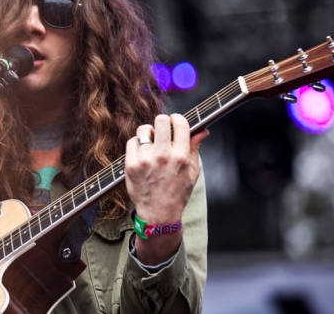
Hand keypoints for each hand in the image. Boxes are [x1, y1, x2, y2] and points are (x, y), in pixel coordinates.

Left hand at [124, 114, 208, 264]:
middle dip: (162, 123)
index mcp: (181, 156)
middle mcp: (163, 156)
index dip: (177, 119)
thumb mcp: (192, 172)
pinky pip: (132, 142)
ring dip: (148, 134)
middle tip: (162, 131)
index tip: (174, 123)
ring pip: (144, 129)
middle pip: (160, 120)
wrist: (158, 214)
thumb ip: (195, 148)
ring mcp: (145, 159)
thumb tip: (202, 130)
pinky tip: (142, 154)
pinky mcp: (131, 164)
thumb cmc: (177, 193)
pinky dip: (137, 144)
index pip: (180, 123)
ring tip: (151, 144)